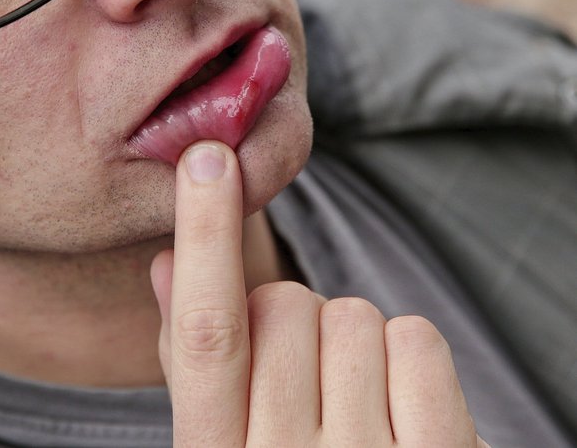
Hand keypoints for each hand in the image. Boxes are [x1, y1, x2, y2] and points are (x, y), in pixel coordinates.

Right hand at [149, 140, 488, 446]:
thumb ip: (190, 360)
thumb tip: (164, 262)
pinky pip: (414, 338)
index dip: (203, 239)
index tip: (207, 160)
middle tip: (302, 377)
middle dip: (292, 318)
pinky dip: (406, 352)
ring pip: (350, 315)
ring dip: (350, 339)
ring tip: (349, 400)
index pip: (207, 333)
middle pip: (285, 307)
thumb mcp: (221, 442)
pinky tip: (395, 404)